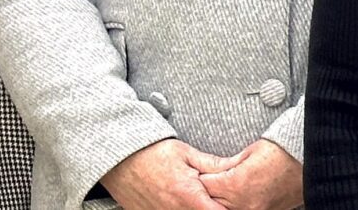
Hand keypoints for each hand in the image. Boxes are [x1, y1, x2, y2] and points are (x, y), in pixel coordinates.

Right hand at [101, 139, 233, 209]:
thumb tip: (237, 168)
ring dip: (195, 209)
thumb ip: (213, 165)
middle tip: (214, 199)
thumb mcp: (186, 154)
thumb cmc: (153, 153)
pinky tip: (179, 202)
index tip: (232, 202)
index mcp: (189, 197)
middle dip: (212, 209)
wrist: (119, 159)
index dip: (229, 209)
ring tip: (196, 198)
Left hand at [198, 139, 303, 209]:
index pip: (203, 185)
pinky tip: (233, 198)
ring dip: (218, 201)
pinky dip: (232, 206)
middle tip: (204, 182)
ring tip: (219, 190)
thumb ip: (225, 165)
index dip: (198, 176)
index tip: (196, 171)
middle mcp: (242, 204)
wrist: (308, 163)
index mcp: (236, 184)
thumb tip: (208, 171)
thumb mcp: (248, 153)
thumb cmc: (281, 152)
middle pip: (209, 202)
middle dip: (205, 192)